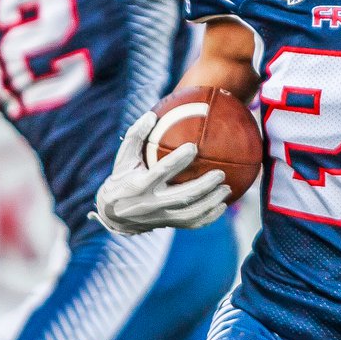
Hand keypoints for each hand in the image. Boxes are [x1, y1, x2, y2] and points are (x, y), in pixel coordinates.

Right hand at [92, 112, 229, 235]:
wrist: (113, 214)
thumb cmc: (122, 178)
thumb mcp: (123, 157)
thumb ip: (136, 135)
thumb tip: (152, 115)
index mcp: (140, 184)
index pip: (160, 172)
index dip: (177, 160)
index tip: (193, 147)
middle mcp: (151, 203)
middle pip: (183, 196)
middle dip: (204, 186)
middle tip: (221, 173)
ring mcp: (161, 216)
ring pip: (191, 213)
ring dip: (211, 202)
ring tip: (227, 189)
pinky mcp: (168, 224)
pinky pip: (192, 224)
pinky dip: (209, 217)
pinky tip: (222, 206)